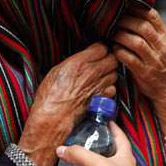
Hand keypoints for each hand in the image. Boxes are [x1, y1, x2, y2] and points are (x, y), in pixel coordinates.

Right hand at [18, 43, 117, 165]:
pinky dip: (108, 88)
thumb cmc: (50, 95)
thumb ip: (74, 61)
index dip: (99, 49)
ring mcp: (99, 86)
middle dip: (108, 60)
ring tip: (100, 77)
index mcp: (80, 62)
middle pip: (112, 59)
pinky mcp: (102, 99)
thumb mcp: (56, 70)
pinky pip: (113, 89)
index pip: (102, 47)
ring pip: (115, 74)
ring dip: (109, 74)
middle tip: (101, 63)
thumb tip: (82, 57)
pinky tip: (99, 90)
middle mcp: (92, 72)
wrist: (54, 117)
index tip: (96, 52)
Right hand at [56, 122, 135, 165]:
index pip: (121, 137)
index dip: (114, 128)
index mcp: (126, 157)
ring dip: (91, 163)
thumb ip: (78, 154)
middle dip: (99, 146)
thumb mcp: (95, 164)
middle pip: (111, 152)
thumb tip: (63, 149)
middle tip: (87, 140)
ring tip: (79, 157)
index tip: (107, 122)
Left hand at [112, 7, 165, 152]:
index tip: (122, 4)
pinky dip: (119, 51)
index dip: (136, 8)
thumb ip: (152, 31)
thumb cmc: (163, 64)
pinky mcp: (145, 73)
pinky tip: (113, 48)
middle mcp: (161, 46)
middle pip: (142, 27)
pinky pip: (129, 59)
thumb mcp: (164, 45)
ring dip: (120, 35)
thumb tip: (133, 11)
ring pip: (135, 42)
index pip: (152, 16)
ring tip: (109, 33)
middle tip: (111, 19)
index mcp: (165, 36)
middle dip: (124, 20)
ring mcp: (154, 60)